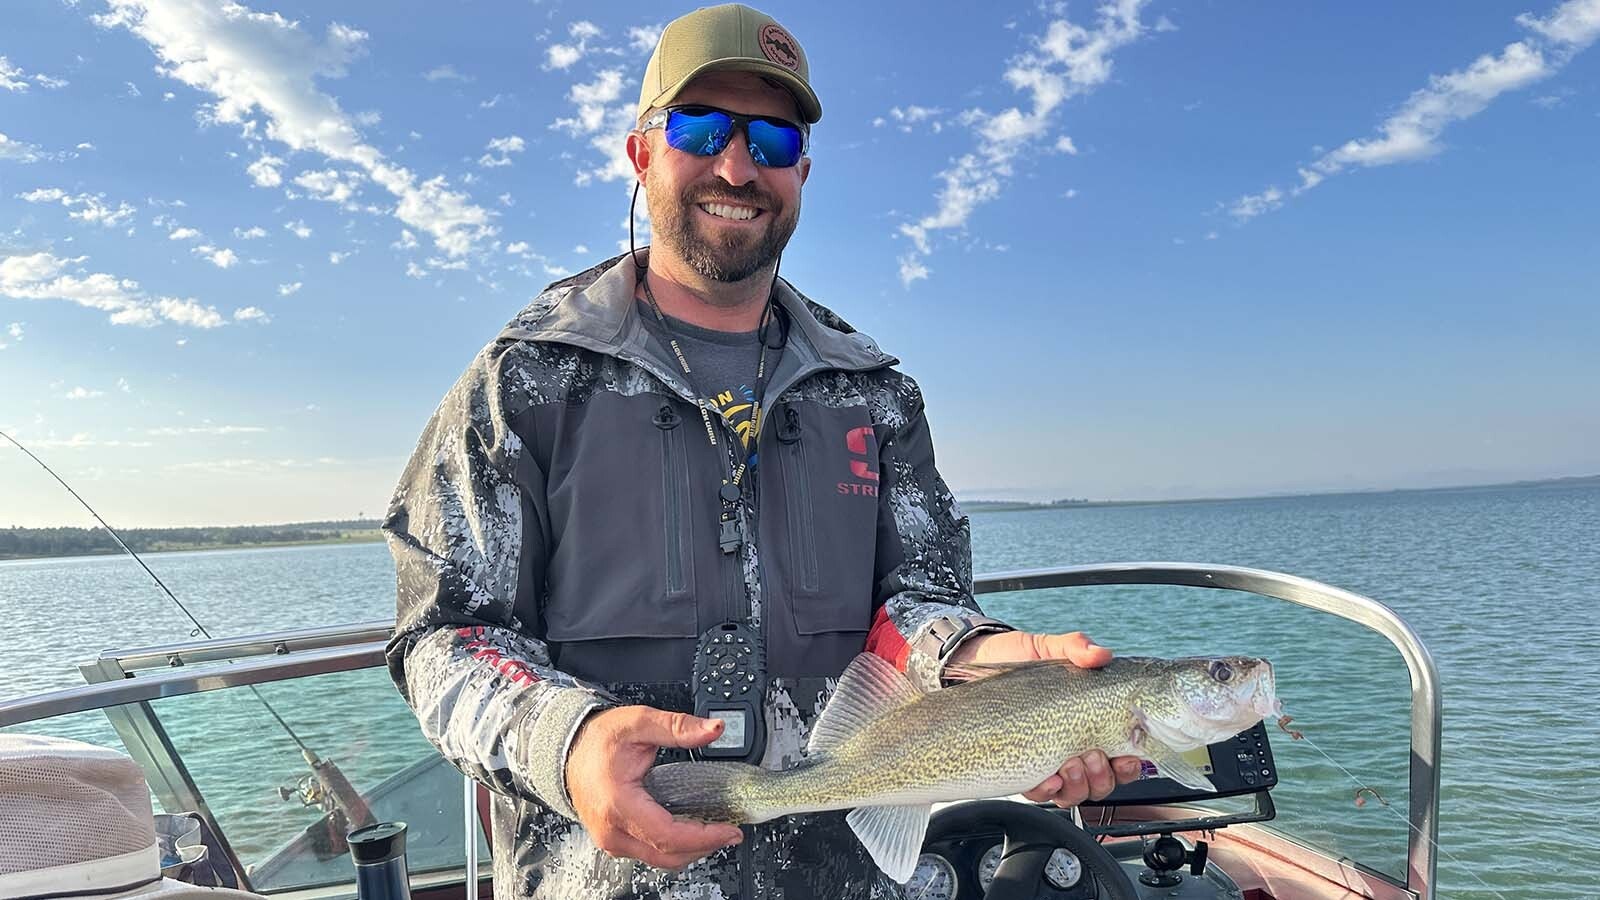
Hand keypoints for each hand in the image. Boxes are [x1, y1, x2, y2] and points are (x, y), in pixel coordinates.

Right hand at [565, 706, 743, 869]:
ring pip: (659, 860)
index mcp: (618, 804)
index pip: (668, 836)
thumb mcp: (639, 723)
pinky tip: (689, 830)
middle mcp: (612, 830)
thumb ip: (678, 727)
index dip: (704, 837)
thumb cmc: (597, 740)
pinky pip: (649, 853)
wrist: (568, 750)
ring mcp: (611, 840)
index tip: (729, 830)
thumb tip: (713, 729)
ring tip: (714, 831)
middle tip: (730, 832)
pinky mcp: (614, 842)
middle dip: (704, 847)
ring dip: (690, 850)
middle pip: (667, 856)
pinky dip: (674, 847)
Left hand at [949, 630, 1143, 806]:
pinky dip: (1048, 791)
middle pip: (1103, 782)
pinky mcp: (1019, 767)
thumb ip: (1075, 648)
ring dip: (1080, 784)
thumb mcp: (1048, 648)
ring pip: (1076, 792)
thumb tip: (1101, 654)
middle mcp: (1073, 747)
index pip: (1122, 757)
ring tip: (1071, 763)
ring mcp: (1047, 759)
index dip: (1131, 764)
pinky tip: (1048, 778)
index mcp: (1089, 724)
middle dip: (1104, 775)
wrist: (978, 661)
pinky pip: (1040, 794)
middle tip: (1093, 755)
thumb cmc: (1019, 657)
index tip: (1130, 756)